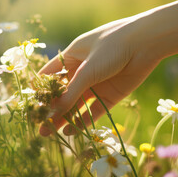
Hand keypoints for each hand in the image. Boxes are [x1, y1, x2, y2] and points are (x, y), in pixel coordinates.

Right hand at [38, 17, 162, 135]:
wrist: (146, 43)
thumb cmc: (112, 47)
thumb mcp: (87, 70)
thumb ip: (71, 94)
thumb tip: (53, 114)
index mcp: (71, 57)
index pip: (49, 76)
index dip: (39, 92)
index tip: (31, 108)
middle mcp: (81, 71)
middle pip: (61, 94)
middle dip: (50, 110)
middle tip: (39, 128)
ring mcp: (96, 84)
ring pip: (75, 105)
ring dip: (64, 118)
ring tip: (50, 134)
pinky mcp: (110, 95)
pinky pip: (92, 111)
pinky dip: (82, 121)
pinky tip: (71, 132)